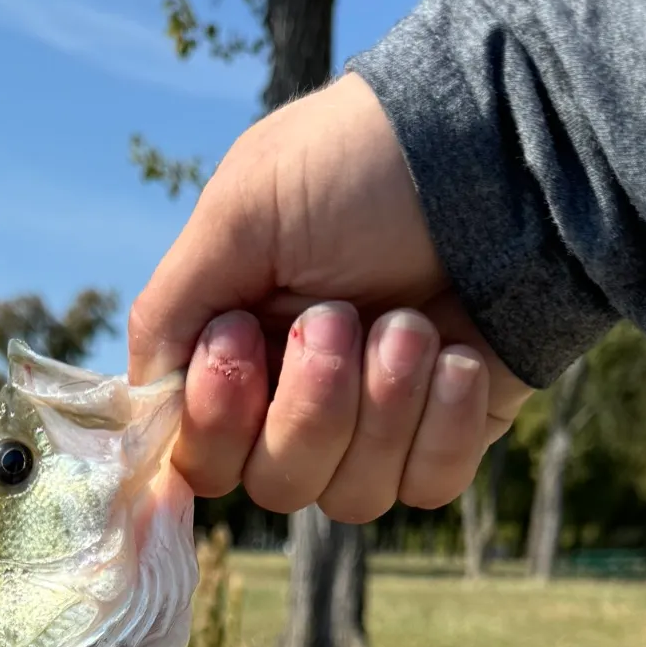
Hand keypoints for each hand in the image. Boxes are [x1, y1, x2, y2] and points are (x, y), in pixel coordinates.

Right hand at [128, 74, 532, 519]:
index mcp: (239, 353)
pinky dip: (441, 426)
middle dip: (310, 406)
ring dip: (380, 407)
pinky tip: (458, 355)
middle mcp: (300, 400)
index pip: (200, 456)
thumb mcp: (239, 212)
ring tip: (411, 322)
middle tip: (340, 315)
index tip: (239, 340)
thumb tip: (140, 404)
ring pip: (350, 498)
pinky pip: (427, 487)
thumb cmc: (361, 164)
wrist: (505, 148)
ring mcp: (378, 426)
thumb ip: (171, 310)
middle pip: (276, 486)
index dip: (216, 424)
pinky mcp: (450, 436)